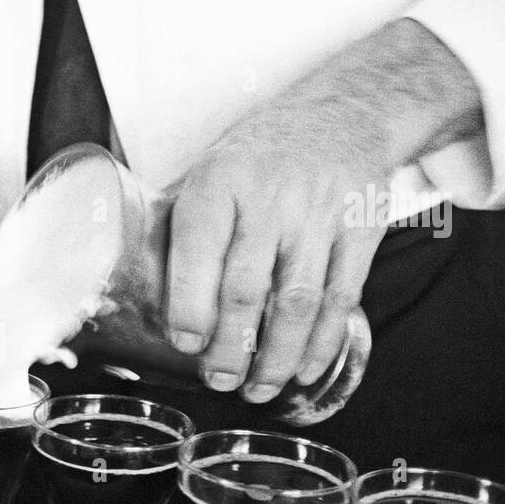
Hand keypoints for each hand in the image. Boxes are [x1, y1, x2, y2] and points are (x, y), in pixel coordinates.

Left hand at [164, 19, 482, 401]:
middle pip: (247, 289)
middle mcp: (270, 198)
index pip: (199, 252)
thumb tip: (143, 300)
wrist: (344, 113)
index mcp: (219, 182)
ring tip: (257, 390)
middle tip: (219, 381)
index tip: (184, 344)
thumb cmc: (258, 157)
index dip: (189, 307)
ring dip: (277, 358)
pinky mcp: (361, 231)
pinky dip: (322, 343)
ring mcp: (320, 215)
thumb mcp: (210, 172)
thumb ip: (183, 230)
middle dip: (230, 348)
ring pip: (297, 303)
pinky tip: (305, 370)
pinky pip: (341, 299)